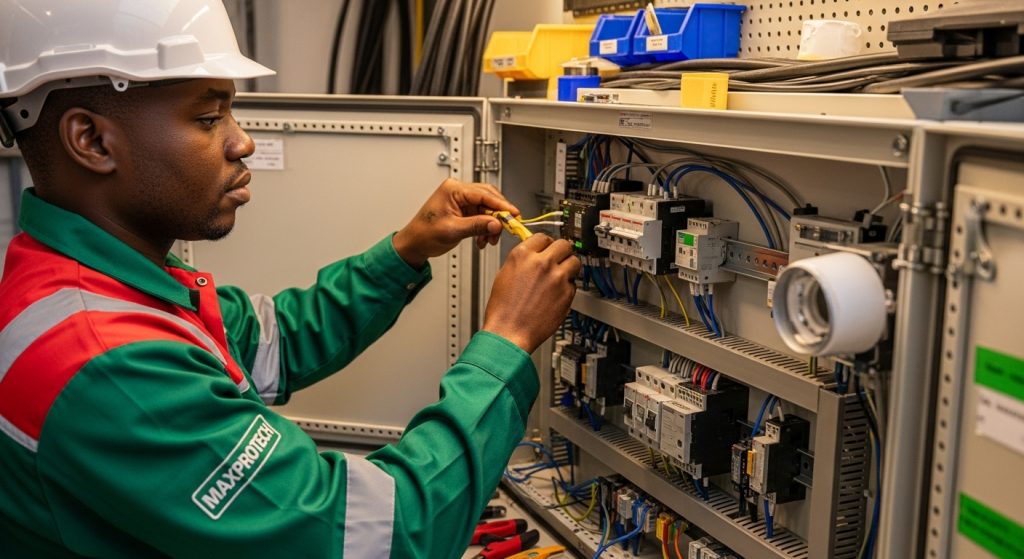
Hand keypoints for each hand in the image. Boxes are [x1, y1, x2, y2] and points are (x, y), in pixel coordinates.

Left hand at [393, 178, 518, 267]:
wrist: (414, 244)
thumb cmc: (424, 234)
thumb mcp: (453, 230)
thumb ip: (477, 225)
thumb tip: (496, 223)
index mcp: (452, 189)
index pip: (483, 194)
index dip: (501, 205)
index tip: (513, 214)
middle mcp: (458, 192)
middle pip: (488, 198)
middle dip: (498, 215)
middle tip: (507, 227)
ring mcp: (461, 201)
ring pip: (487, 209)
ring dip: (492, 224)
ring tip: (490, 238)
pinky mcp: (463, 210)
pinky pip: (481, 216)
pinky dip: (485, 228)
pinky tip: (483, 239)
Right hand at [482, 234, 580, 352]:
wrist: (509, 333)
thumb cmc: (503, 310)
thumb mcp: (505, 275)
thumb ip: (522, 261)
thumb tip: (534, 255)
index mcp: (523, 255)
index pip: (543, 237)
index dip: (546, 243)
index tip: (548, 248)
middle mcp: (541, 263)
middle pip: (564, 244)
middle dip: (562, 251)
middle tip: (559, 259)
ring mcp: (557, 277)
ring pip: (574, 261)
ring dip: (569, 267)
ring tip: (561, 276)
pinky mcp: (567, 293)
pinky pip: (574, 283)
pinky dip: (568, 287)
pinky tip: (556, 294)